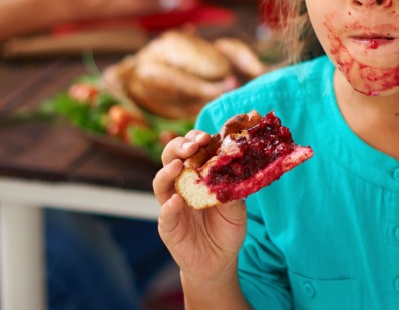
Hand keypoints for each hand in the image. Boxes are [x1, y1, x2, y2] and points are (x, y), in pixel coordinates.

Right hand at [153, 130, 247, 284]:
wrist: (219, 261)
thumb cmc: (227, 229)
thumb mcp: (237, 208)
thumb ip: (234, 190)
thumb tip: (237, 167)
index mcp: (198, 176)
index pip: (192, 150)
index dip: (196, 140)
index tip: (208, 136)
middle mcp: (181, 186)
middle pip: (170, 159)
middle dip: (179, 147)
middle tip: (193, 145)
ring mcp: (172, 205)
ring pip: (160, 183)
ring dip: (168, 171)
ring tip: (178, 165)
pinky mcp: (168, 226)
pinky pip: (165, 214)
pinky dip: (169, 206)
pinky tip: (177, 201)